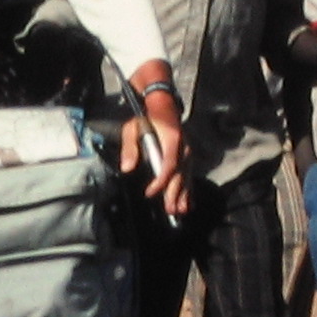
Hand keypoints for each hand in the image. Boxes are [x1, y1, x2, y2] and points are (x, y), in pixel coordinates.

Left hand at [121, 94, 189, 216]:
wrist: (164, 105)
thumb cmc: (146, 117)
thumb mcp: (132, 128)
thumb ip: (129, 148)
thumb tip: (126, 168)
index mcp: (172, 140)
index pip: (168, 164)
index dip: (160, 181)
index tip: (150, 193)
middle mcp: (183, 147)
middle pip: (180, 174)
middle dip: (175, 193)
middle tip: (170, 210)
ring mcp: (187, 151)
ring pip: (187, 176)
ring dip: (184, 195)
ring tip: (180, 212)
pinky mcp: (188, 155)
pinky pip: (189, 174)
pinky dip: (189, 190)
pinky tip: (189, 204)